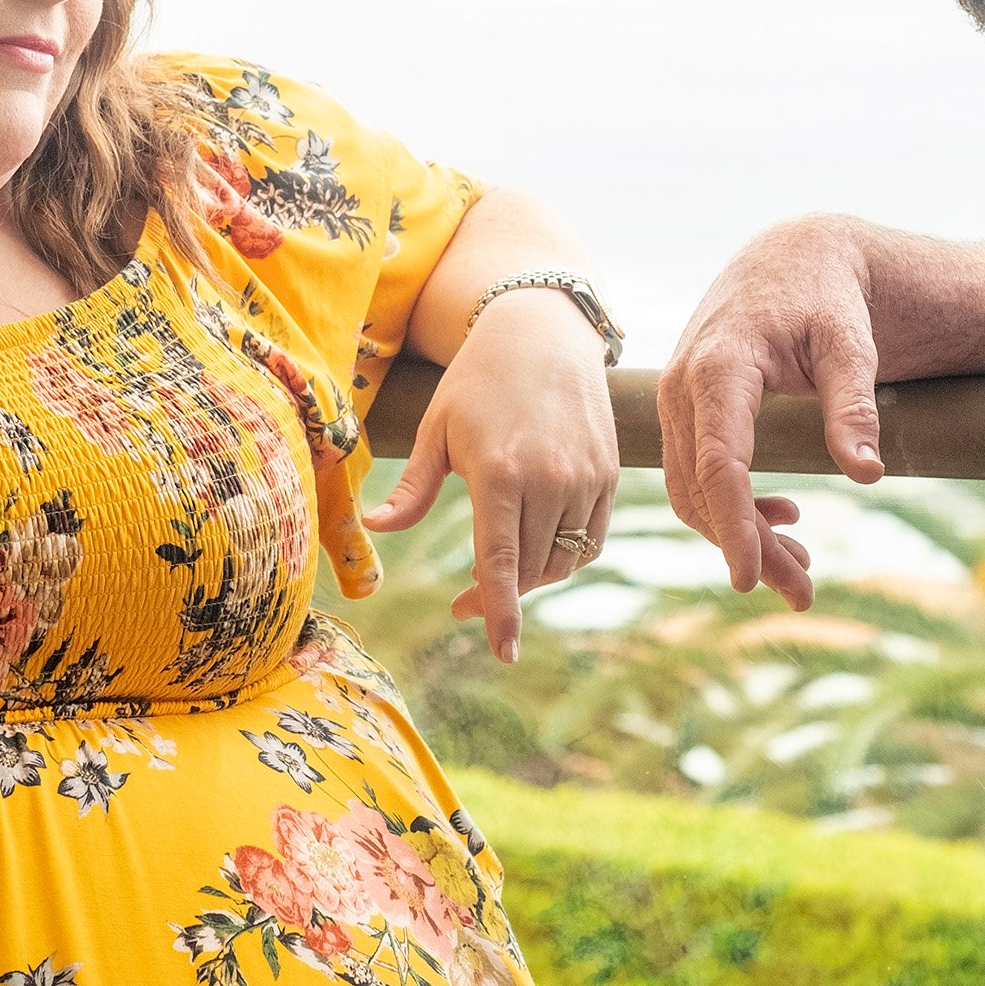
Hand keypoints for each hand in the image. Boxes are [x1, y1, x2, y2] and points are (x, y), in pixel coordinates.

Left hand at [361, 290, 619, 660]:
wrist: (544, 332)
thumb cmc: (477, 380)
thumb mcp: (437, 428)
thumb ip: (413, 488)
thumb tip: (376, 530)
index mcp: (500, 472)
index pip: (501, 562)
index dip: (501, 613)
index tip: (503, 653)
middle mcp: (550, 480)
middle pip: (529, 570)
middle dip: (498, 597)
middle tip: (465, 602)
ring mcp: (585, 479)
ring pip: (560, 561)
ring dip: (530, 578)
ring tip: (497, 570)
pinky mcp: (608, 476)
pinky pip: (588, 541)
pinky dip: (563, 556)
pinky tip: (535, 548)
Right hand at [659, 216, 885, 608]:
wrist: (790, 258)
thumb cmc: (825, 298)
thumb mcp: (851, 345)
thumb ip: (853, 405)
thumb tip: (867, 474)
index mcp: (720, 367)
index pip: (718, 463)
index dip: (733, 525)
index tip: (753, 579)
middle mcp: (683, 387)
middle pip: (701, 490)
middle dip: (748, 548)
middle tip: (804, 593)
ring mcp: (677, 400)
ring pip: (690, 490)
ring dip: (739, 534)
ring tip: (801, 567)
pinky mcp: (686, 409)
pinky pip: (693, 473)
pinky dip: (731, 506)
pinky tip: (785, 515)